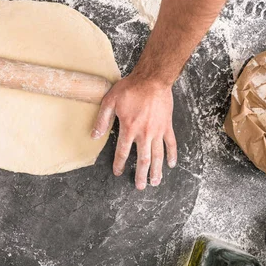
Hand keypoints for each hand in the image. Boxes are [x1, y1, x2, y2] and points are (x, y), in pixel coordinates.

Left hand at [91, 73, 176, 189]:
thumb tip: (94, 136)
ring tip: (155, 182)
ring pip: (157, 155)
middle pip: (142, 159)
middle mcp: (144, 133)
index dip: (118, 164)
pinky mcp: (167, 126)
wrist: (153, 79)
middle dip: (140, 175)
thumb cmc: (131, 88)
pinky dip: (172, 155)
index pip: (122, 152)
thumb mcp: (110, 101)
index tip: (117, 172)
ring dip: (156, 170)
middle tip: (139, 186)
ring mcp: (157, 131)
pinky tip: (171, 164)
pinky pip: (171, 143)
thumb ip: (102, 120)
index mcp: (129, 128)